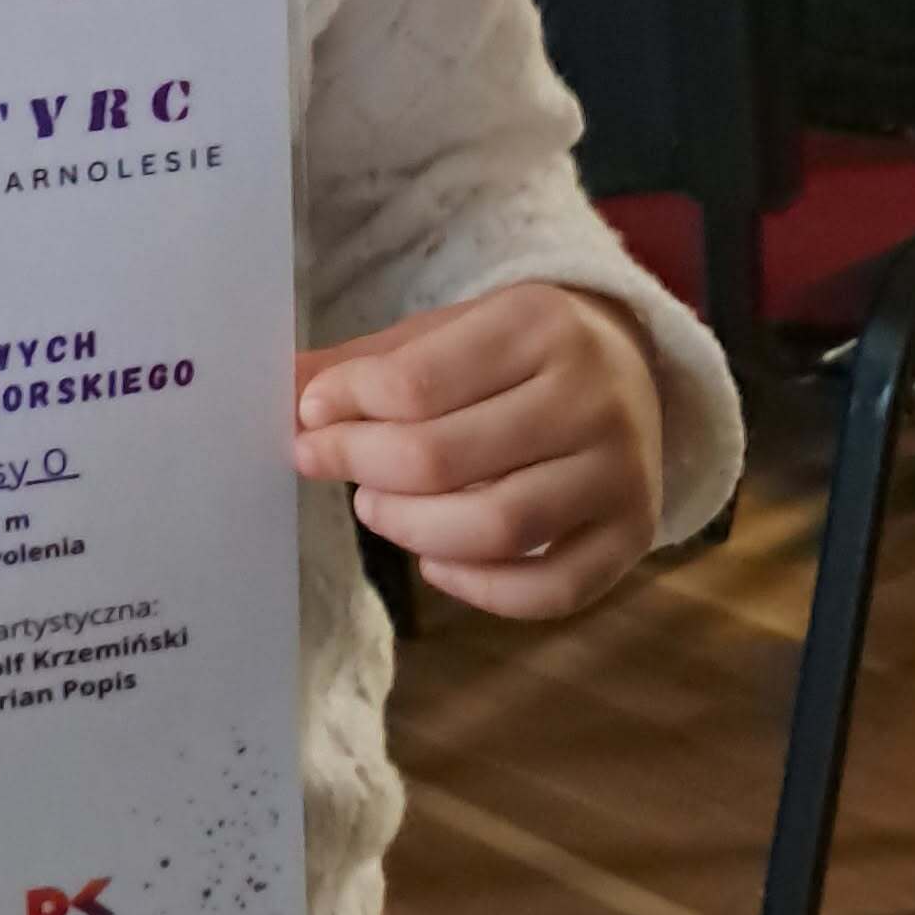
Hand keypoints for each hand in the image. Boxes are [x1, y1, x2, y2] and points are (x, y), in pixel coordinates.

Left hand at [291, 283, 664, 619]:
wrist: (629, 367)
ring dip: (410, 528)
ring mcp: (620, 471)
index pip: (416, 382)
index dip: (345, 407)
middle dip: (362, 466)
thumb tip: (281, 389)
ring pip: (497, 527)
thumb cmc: (512, 356)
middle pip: (445, 459)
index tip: (310, 414)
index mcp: (540, 325)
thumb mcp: (443, 335)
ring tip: (374, 506)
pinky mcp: (633, 534)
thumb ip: (365, 364)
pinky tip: (435, 562)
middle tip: (324, 461)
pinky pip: (551, 589)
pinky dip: (479, 589)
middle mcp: (591, 396)